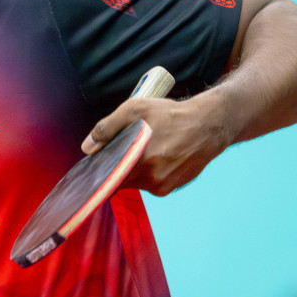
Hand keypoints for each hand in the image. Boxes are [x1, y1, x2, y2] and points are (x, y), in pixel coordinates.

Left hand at [80, 93, 231, 196]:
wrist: (209, 125)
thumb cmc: (172, 115)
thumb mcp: (136, 109)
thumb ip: (108, 127)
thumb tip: (87, 147)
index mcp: (140, 159)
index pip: (108, 176)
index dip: (100, 171)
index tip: (94, 167)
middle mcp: (151, 178)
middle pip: (121, 179)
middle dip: (118, 167)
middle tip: (123, 150)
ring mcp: (162, 186)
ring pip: (136, 182)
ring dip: (134, 170)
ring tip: (144, 151)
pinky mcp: (171, 188)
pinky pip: (150, 184)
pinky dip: (148, 173)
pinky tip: (155, 157)